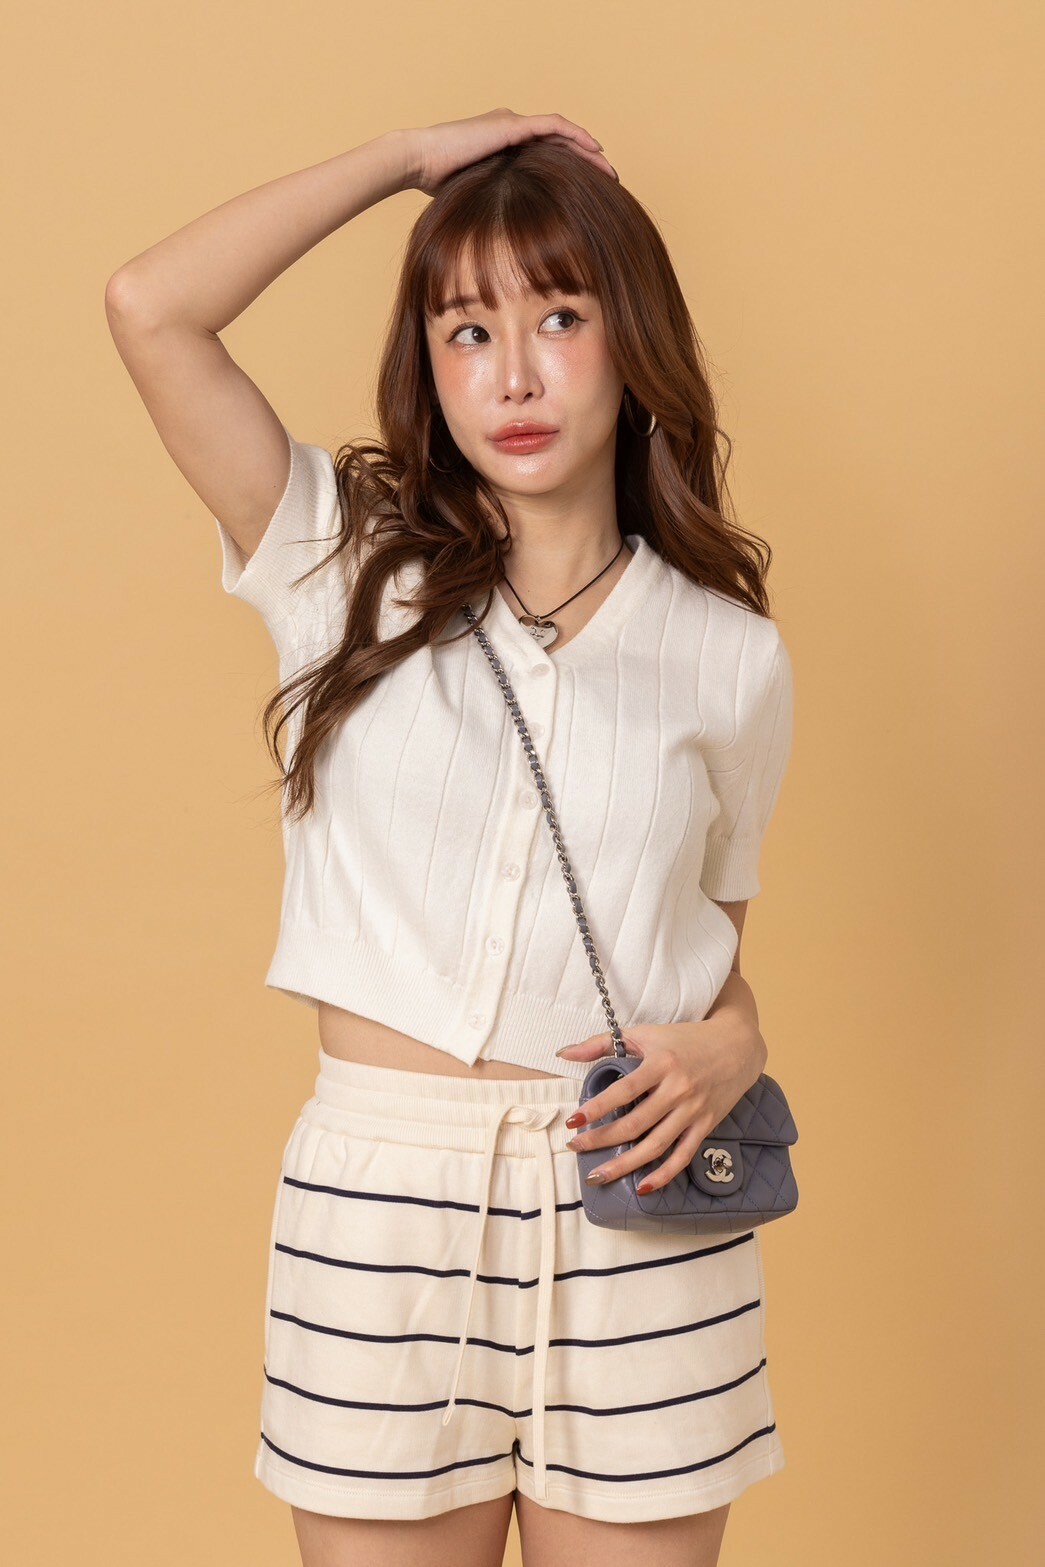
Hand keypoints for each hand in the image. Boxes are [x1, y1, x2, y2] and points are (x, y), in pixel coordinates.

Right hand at [402, 108, 617, 195]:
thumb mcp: (477, 198)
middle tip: (609, 183)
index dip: (570, 172)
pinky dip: (576, 136)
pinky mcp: (512, 125)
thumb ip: (496, 207)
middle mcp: (512, 131)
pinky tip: (596, 149)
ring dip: (588, 151)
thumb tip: (507, 242)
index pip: (547, 156)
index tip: (588, 192)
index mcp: (505, 148)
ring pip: (562, 134)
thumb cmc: (438, 184)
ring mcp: (513, 124)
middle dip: (587, 162)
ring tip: (608, 170)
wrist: (419, 161)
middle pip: (560, 144)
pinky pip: (554, 126)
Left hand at [554, 1018, 767, 1193]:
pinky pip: (683, 1155)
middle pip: (636, 1123)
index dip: (597, 1108)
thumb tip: (563, 1053)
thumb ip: (602, 1042)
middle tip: (576, 1148)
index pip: (624, 1091)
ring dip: (626, 1164)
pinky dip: (664, 1174)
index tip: (573, 1121)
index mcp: (661, 1064)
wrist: (736, 1045)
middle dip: (603, 1139)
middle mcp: (678, 1089)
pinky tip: (643, 1187)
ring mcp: (693, 1110)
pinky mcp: (705, 1125)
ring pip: (656, 1145)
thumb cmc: (685, 1038)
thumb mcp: (646, 1033)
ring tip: (599, 1176)